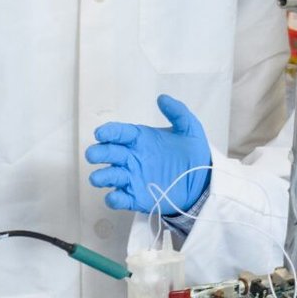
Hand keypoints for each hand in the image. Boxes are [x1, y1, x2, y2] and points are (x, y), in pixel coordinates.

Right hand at [85, 94, 211, 215]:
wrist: (203, 180)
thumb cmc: (193, 152)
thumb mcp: (189, 128)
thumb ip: (177, 112)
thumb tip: (162, 98)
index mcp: (140, 139)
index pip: (118, 133)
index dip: (108, 132)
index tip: (100, 133)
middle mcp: (131, 157)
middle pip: (107, 153)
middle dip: (97, 153)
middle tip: (94, 155)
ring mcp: (132, 177)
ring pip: (107, 176)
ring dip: (100, 176)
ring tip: (99, 177)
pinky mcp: (136, 197)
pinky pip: (119, 198)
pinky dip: (113, 199)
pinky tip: (115, 196)